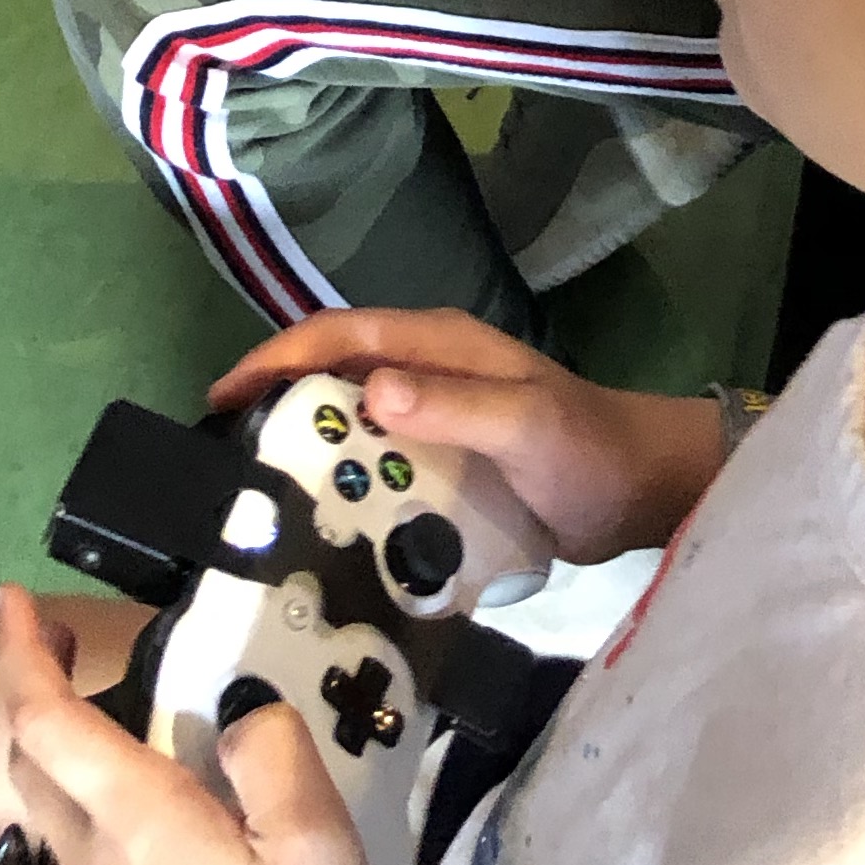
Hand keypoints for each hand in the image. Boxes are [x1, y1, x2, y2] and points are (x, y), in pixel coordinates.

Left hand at [0, 586, 382, 864]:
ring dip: (63, 751)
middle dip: (31, 693)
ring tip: (120, 715)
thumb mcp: (314, 843)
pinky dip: (96, 805)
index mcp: (137, 822)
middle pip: (32, 765)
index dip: (18, 653)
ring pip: (55, 815)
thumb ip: (275, 756)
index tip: (7, 598)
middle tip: (64, 641)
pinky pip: (86, 858)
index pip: (46, 722)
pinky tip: (159, 816)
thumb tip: (239, 716)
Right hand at [211, 310, 727, 563]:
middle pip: (333, 378)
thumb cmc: (587, 450)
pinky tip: (317, 530)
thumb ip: (455, 407)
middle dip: (275, 408)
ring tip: (252, 504)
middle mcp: (427, 373)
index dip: (277, 359)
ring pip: (349, 427)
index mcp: (440, 345)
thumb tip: (370, 390)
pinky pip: (376, 469)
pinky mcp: (441, 464)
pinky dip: (343, 489)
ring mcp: (433, 420)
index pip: (340, 335)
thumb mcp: (524, 425)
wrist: (643, 491)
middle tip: (222, 462)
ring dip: (306, 454)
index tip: (220, 398)